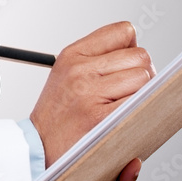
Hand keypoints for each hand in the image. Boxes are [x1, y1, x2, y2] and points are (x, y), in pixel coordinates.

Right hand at [30, 21, 153, 166]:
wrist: (37, 148)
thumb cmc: (57, 115)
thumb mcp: (67, 73)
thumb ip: (97, 58)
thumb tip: (137, 54)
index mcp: (73, 54)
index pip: (123, 32)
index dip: (132, 48)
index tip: (127, 65)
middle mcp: (80, 69)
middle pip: (139, 56)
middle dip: (142, 73)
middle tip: (129, 92)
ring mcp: (91, 92)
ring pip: (144, 78)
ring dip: (143, 94)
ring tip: (125, 106)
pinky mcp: (102, 117)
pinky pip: (140, 102)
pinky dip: (143, 110)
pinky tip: (128, 118)